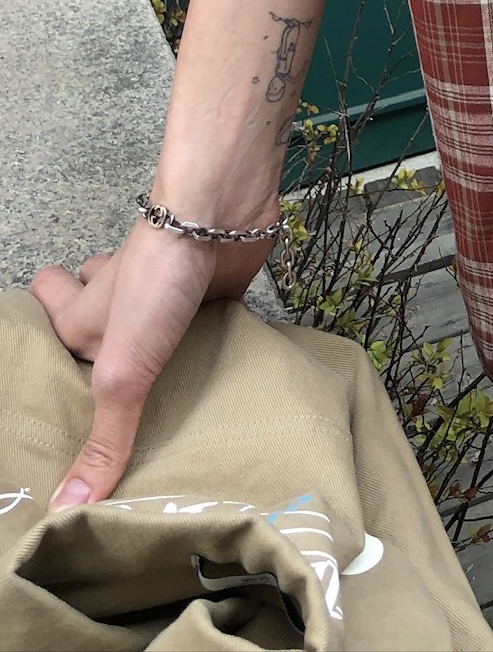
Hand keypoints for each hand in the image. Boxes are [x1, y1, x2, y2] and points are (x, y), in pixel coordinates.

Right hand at [28, 211, 275, 506]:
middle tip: (104, 388)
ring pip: (149, 313)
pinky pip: (203, 316)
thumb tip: (66, 510)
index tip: (43, 373)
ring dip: (155, 340)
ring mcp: (166, 292)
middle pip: (92, 305)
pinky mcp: (212, 290)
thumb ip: (104, 438)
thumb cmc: (156, 278)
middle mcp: (118, 301)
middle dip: (94, 333)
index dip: (39, 322)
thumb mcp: (120, 371)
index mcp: (82, 316)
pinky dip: (208, 335)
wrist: (221, 216)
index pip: (43, 305)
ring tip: (162, 393)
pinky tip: (219, 372)